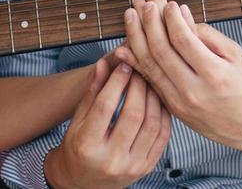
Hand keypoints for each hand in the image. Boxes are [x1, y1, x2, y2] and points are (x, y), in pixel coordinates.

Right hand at [43, 59, 171, 188]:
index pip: (105, 106)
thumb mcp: (78, 120)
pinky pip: (163, 136)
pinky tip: (157, 101)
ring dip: (154, 98)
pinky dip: (163, 114)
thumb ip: (92, 92)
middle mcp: (111, 159)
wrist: (84, 182)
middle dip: (139, 86)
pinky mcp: (146, 168)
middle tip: (140, 71)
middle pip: (133, 114)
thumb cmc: (78, 147)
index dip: (117, 82)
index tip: (124, 66)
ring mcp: (132, 166)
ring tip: (150, 83)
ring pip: (152, 124)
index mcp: (88, 146)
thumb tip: (104, 64)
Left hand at [115, 0, 241, 155]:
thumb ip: (207, 34)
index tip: (167, 3)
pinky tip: (123, 47)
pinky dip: (135, 63)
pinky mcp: (172, 109)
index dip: (171, 18)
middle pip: (161, 51)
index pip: (183, 40)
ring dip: (136, 37)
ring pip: (150, 66)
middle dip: (149, 22)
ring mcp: (180, 102)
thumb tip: (181, 13)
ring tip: (130, 15)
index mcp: (214, 74)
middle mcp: (194, 90)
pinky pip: (150, 82)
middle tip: (143, 2)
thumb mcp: (235, 55)